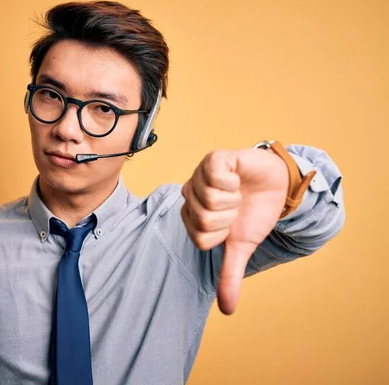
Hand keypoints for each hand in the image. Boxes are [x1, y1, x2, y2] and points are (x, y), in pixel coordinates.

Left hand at [181, 148, 288, 314]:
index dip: (223, 234)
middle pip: (203, 218)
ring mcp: (199, 175)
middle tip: (236, 207)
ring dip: (232, 199)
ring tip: (237, 192)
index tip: (232, 224)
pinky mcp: (214, 159)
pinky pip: (214, 174)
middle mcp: (191, 195)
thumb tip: (227, 310)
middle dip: (228, 217)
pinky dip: (232, 181)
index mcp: (192, 216)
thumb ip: (230, 274)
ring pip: (208, 198)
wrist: (278, 186)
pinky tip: (236, 178)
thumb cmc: (254, 213)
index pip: (200, 238)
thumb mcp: (242, 246)